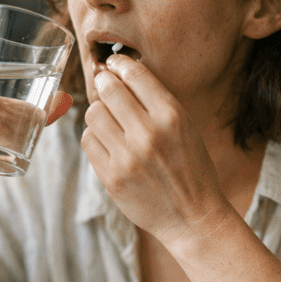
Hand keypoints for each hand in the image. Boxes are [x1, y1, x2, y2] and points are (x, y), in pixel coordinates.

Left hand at [80, 55, 228, 245]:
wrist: (192, 216)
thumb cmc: (190, 168)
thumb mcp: (186, 127)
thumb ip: (156, 101)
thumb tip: (119, 73)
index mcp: (172, 117)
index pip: (134, 74)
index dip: (120, 64)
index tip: (115, 65)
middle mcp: (148, 134)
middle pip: (108, 90)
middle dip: (105, 83)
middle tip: (107, 86)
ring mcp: (127, 158)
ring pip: (93, 114)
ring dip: (99, 112)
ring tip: (111, 121)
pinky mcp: (111, 178)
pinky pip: (88, 141)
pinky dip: (95, 137)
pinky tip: (109, 143)